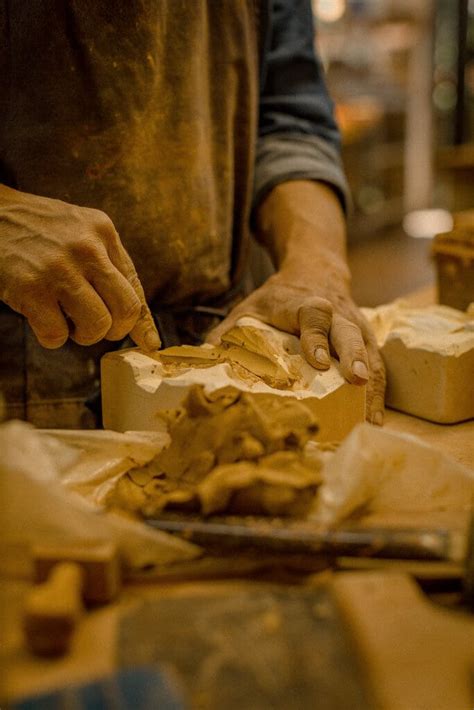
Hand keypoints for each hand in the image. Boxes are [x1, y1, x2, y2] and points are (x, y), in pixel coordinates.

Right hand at [0, 185, 159, 349]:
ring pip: (97, 326)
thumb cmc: (38, 232)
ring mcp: (59, 268)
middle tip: (94, 327)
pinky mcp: (30, 288)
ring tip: (66, 321)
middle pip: (126, 310)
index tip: (150, 344)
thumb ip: (110, 269)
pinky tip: (41, 319)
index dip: (142, 322)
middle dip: (114, 330)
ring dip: (83, 335)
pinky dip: (52, 337)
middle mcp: (87, 248)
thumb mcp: (81, 233)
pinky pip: (57, 335)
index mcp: (103, 232)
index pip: (135, 286)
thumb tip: (144, 329)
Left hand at [207, 269, 385, 425]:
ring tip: (371, 414)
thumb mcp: (248, 307)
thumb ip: (226, 333)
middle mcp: (336, 313)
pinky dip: (378, 390)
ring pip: (369, 350)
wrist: (316, 272)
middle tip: (356, 380)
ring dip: (373, 380)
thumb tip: (203, 363)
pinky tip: (374, 416)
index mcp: (304, 303)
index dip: (316, 337)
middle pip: (349, 332)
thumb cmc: (278, 297)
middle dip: (353, 356)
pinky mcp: (366, 338)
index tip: (317, 360)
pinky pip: (379, 362)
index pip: (313, 316)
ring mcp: (355, 325)